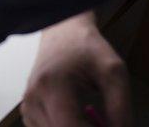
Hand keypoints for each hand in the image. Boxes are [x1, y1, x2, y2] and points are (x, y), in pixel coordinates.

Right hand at [20, 12, 130, 126]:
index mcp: (52, 87)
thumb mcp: (114, 72)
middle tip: (103, 124)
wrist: (62, 32)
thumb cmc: (87, 48)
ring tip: (91, 121)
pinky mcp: (27, 111)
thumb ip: (121, 109)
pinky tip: (76, 119)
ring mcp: (27, 106)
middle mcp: (33, 99)